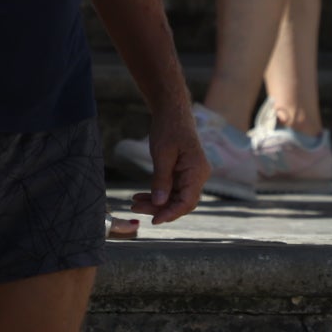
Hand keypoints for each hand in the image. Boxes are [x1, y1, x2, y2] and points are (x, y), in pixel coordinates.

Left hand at [130, 100, 205, 222]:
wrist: (171, 110)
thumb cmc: (169, 128)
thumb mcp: (162, 154)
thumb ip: (161, 180)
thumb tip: (159, 204)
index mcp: (197, 171)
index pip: (187, 201)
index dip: (171, 213)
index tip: (154, 220)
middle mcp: (198, 176)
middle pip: (180, 202)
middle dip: (159, 208)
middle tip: (135, 209)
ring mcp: (191, 175)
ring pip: (174, 197)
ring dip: (155, 202)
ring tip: (134, 204)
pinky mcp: (182, 173)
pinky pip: (171, 189)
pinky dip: (157, 193)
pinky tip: (140, 196)